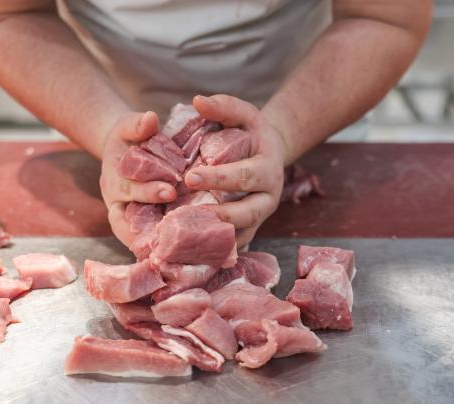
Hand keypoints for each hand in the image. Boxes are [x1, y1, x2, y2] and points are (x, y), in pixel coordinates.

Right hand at [100, 111, 176, 245]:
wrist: (122, 151)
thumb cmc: (128, 138)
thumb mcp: (128, 126)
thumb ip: (137, 124)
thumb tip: (150, 119)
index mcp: (115, 180)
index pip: (129, 189)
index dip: (147, 191)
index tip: (170, 190)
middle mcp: (119, 203)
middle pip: (132, 216)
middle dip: (158, 221)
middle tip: (182, 221)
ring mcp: (128, 217)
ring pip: (136, 235)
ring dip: (155, 242)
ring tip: (177, 250)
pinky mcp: (140, 225)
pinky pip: (145, 241)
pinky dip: (158, 248)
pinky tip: (179, 255)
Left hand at [186, 95, 287, 247]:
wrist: (269, 154)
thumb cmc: (251, 132)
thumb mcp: (243, 114)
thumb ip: (223, 106)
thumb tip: (198, 101)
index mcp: (267, 170)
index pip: (243, 176)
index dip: (218, 178)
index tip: (190, 177)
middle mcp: (268, 199)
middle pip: (247, 213)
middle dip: (217, 215)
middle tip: (185, 213)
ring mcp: (260, 219)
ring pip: (241, 236)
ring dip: (214, 238)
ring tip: (184, 238)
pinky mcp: (249, 232)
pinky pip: (234, 247)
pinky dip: (214, 251)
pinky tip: (189, 252)